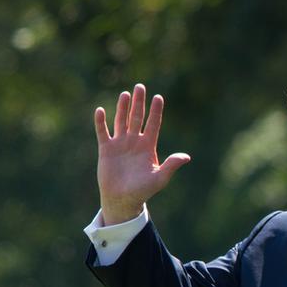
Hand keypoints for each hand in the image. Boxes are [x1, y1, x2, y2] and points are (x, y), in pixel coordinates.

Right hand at [94, 84, 190, 224]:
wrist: (123, 199)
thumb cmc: (143, 190)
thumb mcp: (159, 178)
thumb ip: (171, 166)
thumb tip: (186, 157)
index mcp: (149, 147)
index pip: (153, 124)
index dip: (155, 111)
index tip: (158, 97)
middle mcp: (135, 142)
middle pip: (137, 118)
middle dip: (139, 103)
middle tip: (140, 86)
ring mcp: (120, 144)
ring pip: (121, 121)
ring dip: (122, 108)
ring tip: (125, 94)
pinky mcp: (106, 149)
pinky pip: (103, 132)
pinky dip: (101, 122)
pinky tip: (100, 111)